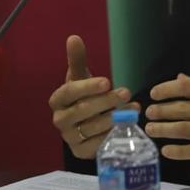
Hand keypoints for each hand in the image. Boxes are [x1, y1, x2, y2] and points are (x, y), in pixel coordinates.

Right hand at [48, 35, 139, 158]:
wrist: (84, 123)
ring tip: (133, 108)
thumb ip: (77, 59)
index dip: (88, 87)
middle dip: (106, 101)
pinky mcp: (81, 152)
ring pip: (93, 128)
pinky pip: (98, 145)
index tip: (107, 81)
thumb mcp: (80, 78)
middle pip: (83, 110)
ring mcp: (70, 138)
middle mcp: (59, 120)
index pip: (69, 92)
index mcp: (57, 100)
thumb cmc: (83, 97)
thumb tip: (74, 37)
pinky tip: (127, 125)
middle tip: (126, 92)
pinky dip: (113, 135)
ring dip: (115, 118)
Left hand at [143, 74, 189, 166]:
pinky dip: (179, 151)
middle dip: (161, 111)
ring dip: (164, 130)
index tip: (154, 93)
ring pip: (185, 129)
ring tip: (150, 130)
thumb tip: (180, 78)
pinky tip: (167, 151)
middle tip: (148, 113)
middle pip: (183, 109)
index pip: (188, 87)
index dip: (167, 89)